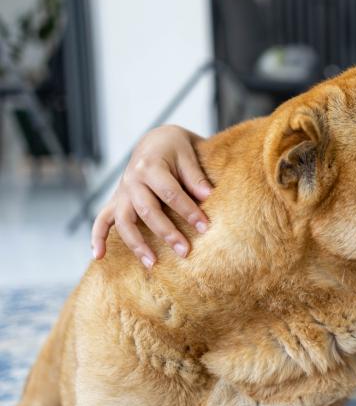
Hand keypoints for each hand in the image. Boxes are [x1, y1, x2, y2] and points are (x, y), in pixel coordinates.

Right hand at [91, 125, 212, 267]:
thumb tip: (208, 195)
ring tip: (152, 263)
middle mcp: (132, 180)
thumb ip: (195, 177)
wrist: (154, 141)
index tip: (205, 227)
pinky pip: (101, 220)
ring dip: (136, 243)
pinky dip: (97, 237)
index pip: (170, 193)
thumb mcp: (188, 154)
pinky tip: (99, 256)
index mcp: (150, 166)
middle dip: (167, 232)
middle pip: (147, 210)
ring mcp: (122, 192)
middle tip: (185, 251)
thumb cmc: (175, 149)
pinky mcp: (116, 201)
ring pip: (124, 221)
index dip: (188, 211)